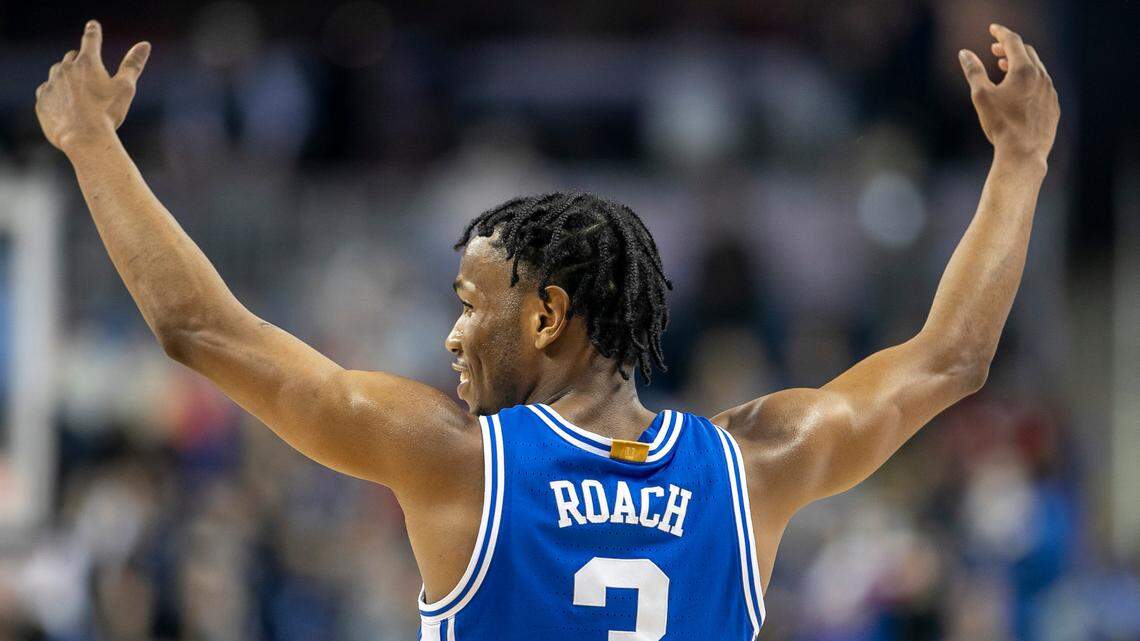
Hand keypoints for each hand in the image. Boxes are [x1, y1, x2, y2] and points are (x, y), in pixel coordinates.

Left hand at [35, 20, 149, 152]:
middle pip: (72, 57)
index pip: (91, 39)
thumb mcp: (125, 88)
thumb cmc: (107, 113)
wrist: (83, 138)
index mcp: (88, 63)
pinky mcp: (42, 100)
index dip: (93, 31)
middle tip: (89, 74)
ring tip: (77, 93)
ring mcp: (51, 84)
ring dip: (66, 77)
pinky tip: (66, 106)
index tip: (93, 25)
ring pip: (57, 73)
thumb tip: (145, 44)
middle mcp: (65, 68)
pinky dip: (55, 94)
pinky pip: (47, 91)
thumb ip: (133, 64)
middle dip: (80, 62)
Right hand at [959, 24, 1059, 160]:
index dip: (1001, 33)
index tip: (992, 29)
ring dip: (1020, 65)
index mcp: (1024, 70)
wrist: (1023, 153)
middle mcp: (1041, 77)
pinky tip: (1019, 92)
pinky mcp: (1053, 107)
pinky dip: (1030, 81)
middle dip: (1010, 48)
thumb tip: (964, 53)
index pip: (1013, 42)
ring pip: (1037, 69)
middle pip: (1027, 53)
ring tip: (1004, 69)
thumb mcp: (981, 96)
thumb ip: (973, 71)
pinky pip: (1043, 86)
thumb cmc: (1000, 125)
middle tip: (995, 51)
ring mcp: (1050, 92)